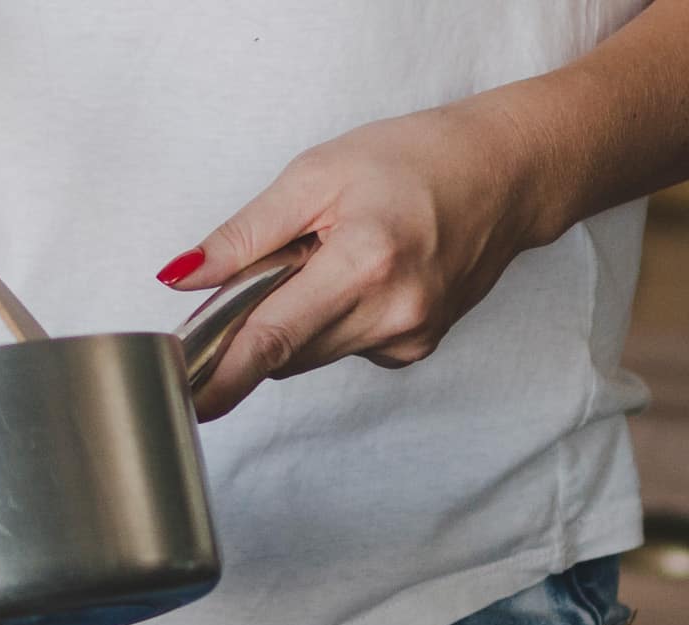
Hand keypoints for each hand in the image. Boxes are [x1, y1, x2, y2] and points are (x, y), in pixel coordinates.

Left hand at [158, 104, 545, 419]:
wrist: (505, 175)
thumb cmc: (416, 162)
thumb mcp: (315, 175)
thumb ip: (243, 235)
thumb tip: (182, 279)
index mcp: (363, 264)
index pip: (272, 339)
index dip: (221, 373)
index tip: (185, 399)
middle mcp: (391, 314)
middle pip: (282, 352)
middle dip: (255, 322)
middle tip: (270, 265)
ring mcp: (407, 339)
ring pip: (308, 354)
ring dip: (295, 317)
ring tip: (328, 257)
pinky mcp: (414, 349)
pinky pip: (341, 347)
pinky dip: (331, 319)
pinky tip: (360, 275)